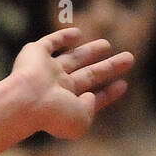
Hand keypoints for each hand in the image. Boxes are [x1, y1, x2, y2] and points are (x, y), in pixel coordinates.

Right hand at [8, 27, 133, 140]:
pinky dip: (62, 37)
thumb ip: (90, 110)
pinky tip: (77, 34)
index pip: (92, 97)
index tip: (124, 84)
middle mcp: (58, 87)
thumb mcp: (80, 122)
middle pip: (89, 74)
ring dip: (91, 51)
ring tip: (108, 44)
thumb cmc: (53, 115)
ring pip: (74, 58)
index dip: (108, 93)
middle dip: (109, 67)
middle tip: (130, 58)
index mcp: (67, 105)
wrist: (26, 100)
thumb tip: (91, 96)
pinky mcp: (35, 53)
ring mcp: (47, 70)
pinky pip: (50, 43)